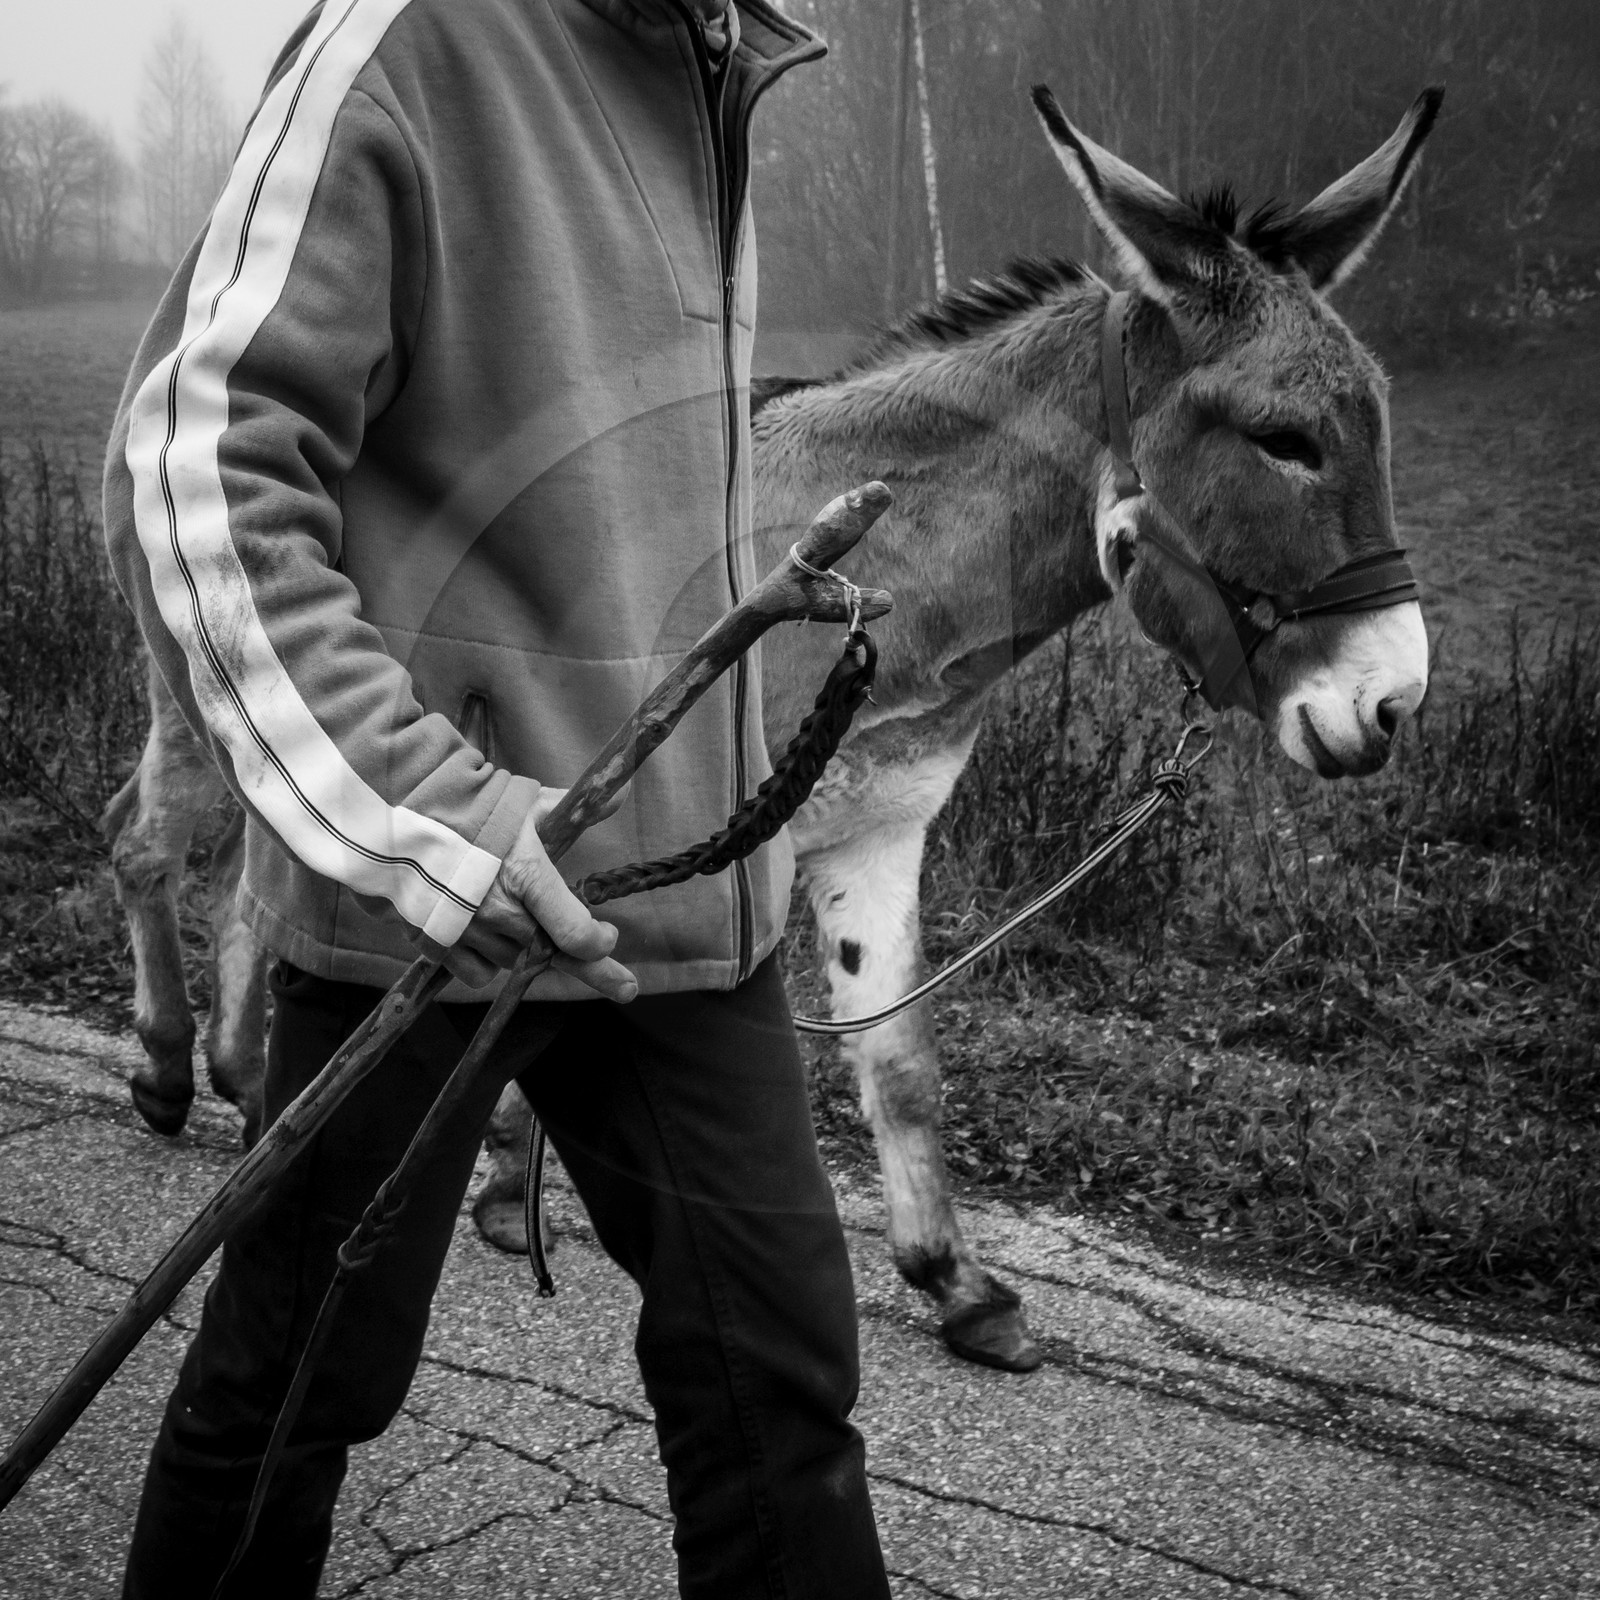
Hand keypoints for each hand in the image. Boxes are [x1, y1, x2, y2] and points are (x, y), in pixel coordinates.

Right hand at [445, 788, 637, 1000]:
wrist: (398, 815)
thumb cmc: (472, 806)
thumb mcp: (528, 803)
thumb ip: (578, 808)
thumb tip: (621, 793)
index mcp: (527, 875)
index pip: (575, 933)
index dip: (599, 946)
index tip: (608, 939)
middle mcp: (499, 911)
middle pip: (547, 953)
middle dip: (575, 956)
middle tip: (623, 986)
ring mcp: (466, 931)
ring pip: (513, 961)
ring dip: (523, 947)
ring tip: (511, 915)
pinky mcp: (437, 945)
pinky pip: (478, 973)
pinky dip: (487, 961)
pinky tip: (484, 933)